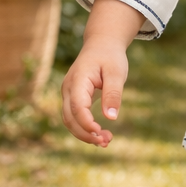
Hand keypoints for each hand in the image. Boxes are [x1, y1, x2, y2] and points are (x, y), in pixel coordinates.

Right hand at [61, 0, 143, 146]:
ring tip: (105, 142)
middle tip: (107, 142)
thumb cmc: (110, 57)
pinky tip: (100, 135)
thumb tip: (111, 118)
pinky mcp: (73, 98)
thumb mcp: (116, 72)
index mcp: (78, 80)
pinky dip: (84, 128)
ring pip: (70, 120)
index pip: (78, 107)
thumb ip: (113, 93)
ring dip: (84, 134)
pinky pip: (74, 117)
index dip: (87, 123)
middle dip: (86, 134)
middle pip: (70, 118)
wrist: (101, 44)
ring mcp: (68, 94)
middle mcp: (68, 88)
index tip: (101, 133)